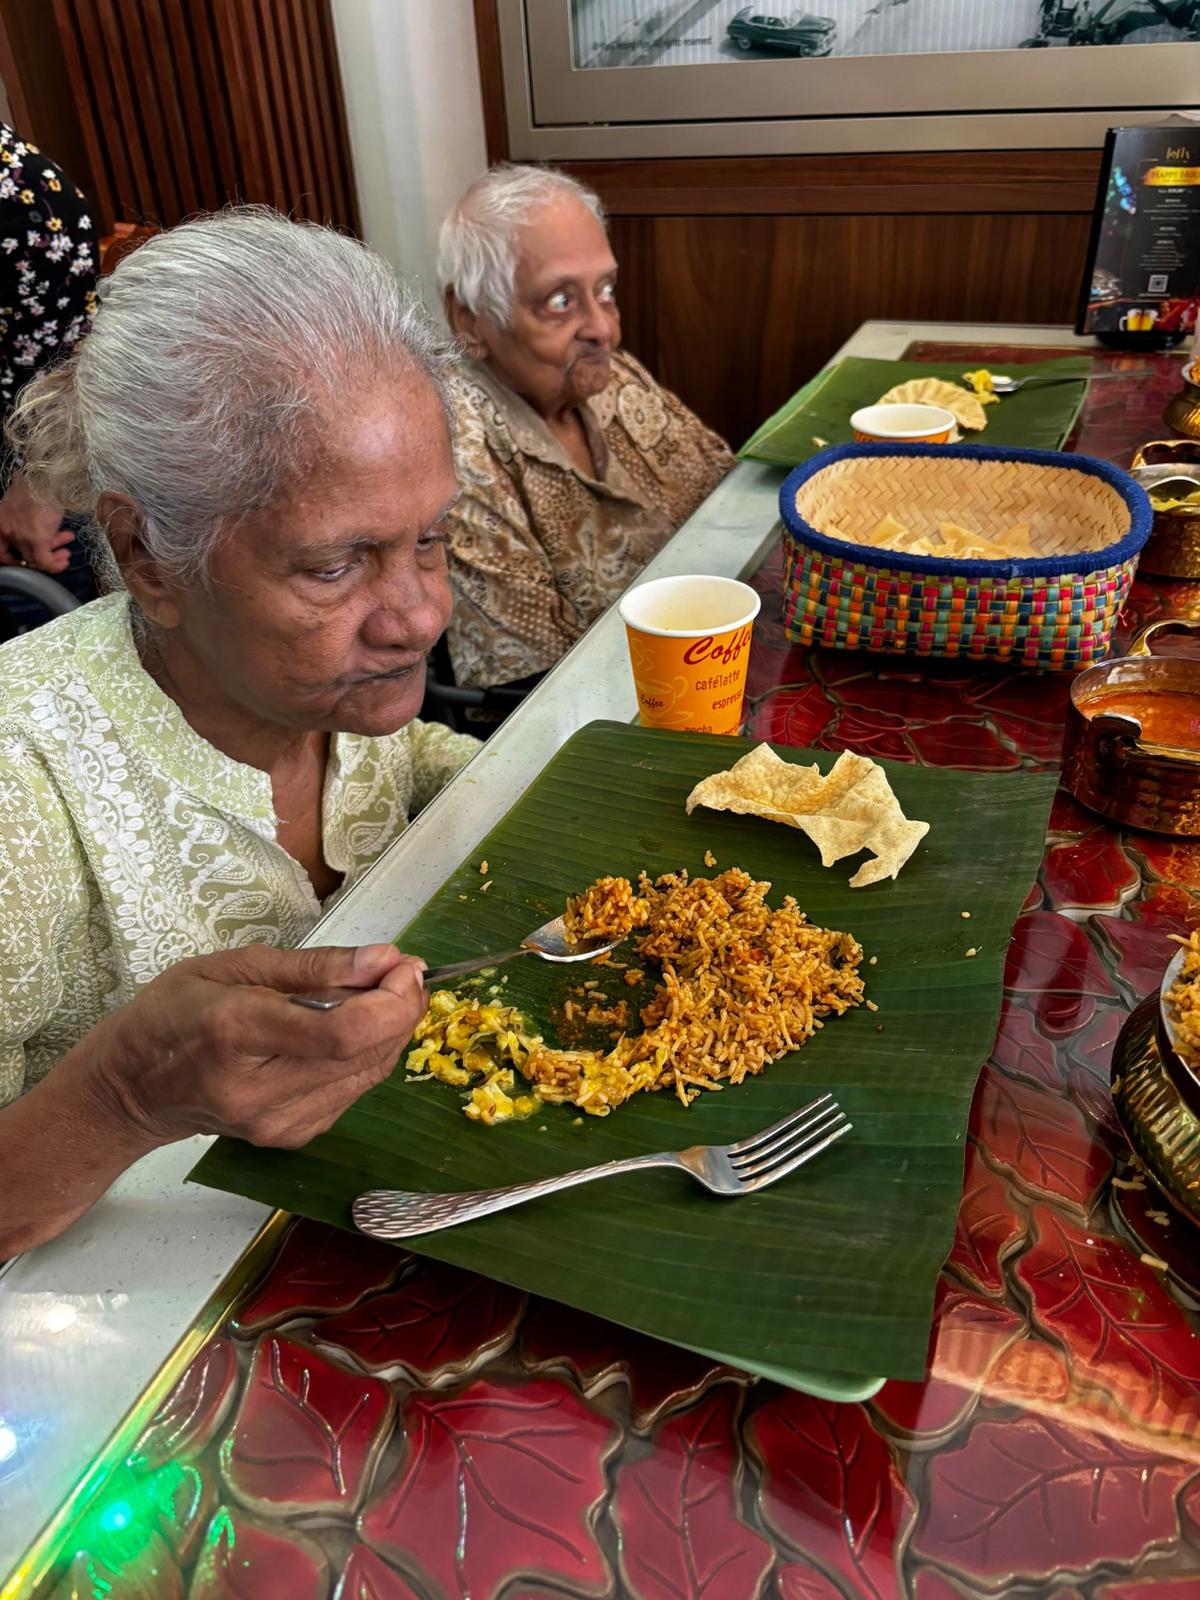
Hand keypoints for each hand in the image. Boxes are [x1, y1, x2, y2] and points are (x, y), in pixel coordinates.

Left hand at [0, 471, 72, 571]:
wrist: (49, 478)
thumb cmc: (39, 487)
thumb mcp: (28, 505)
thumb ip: (28, 521)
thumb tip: (40, 535)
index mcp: (0, 521)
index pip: (1, 551)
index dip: (14, 559)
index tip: (26, 560)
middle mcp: (7, 530)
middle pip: (22, 555)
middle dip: (42, 555)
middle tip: (56, 553)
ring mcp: (21, 536)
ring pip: (35, 558)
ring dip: (52, 558)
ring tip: (65, 553)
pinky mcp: (37, 539)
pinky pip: (45, 561)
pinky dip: (56, 564)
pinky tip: (65, 559)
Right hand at [87, 943, 427, 1149]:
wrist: (136, 1089)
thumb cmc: (176, 1013)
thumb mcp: (233, 966)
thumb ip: (314, 966)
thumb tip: (384, 959)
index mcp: (236, 1033)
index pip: (341, 1031)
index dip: (391, 1000)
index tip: (404, 966)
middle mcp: (260, 1091)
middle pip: (365, 1053)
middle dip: (400, 1006)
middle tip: (398, 971)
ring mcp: (278, 1124)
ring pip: (369, 1073)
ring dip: (389, 1029)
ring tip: (376, 994)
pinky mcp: (292, 1137)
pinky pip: (354, 1090)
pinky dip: (366, 1055)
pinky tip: (349, 1030)